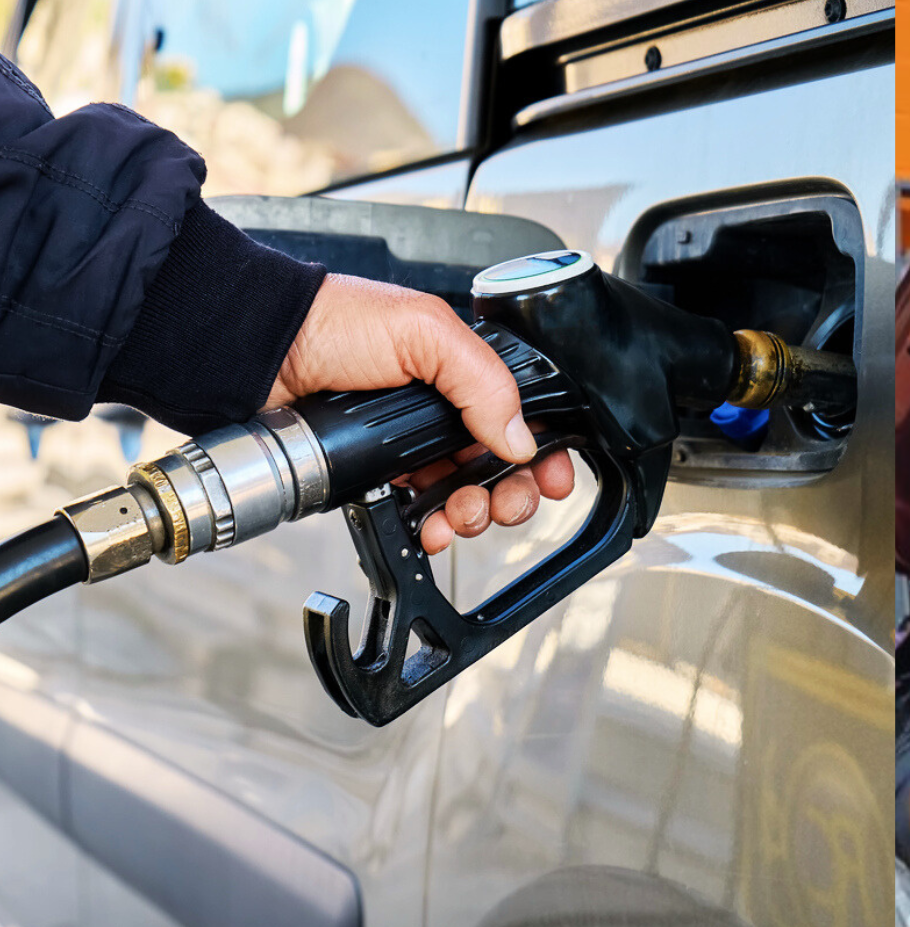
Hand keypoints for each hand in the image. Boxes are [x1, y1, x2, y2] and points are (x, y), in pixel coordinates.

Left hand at [265, 274, 575, 553]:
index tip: (553, 479)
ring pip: (466, 495)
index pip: (524, 418)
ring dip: (475, 515)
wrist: (261, 352)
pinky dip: (434, 527)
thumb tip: (520, 439)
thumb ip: (483, 381)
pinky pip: (421, 511)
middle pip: (502, 467)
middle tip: (505, 503)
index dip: (544, 452)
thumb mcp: (425, 332)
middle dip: (512, 493)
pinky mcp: (379, 473)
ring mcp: (412, 443)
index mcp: (466, 370)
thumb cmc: (334, 321)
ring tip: (462, 514)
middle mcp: (445, 408)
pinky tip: (433, 528)